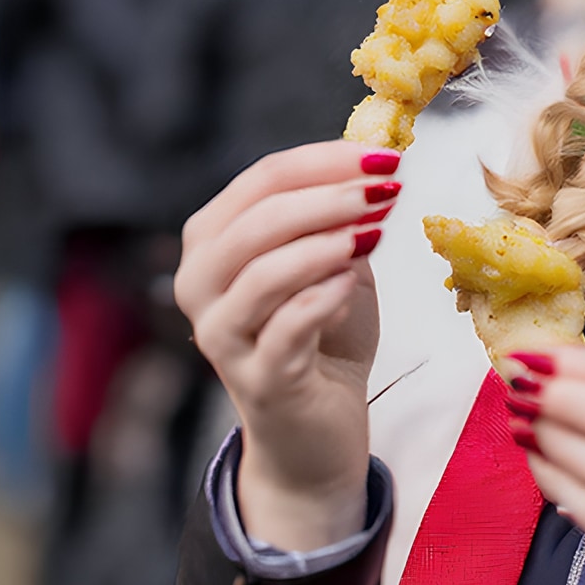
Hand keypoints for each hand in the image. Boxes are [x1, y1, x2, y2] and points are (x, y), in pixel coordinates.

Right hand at [175, 141, 396, 548]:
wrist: (320, 428)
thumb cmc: (323, 336)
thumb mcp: (334, 264)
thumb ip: (341, 219)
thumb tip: (374, 167)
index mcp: (214, 244)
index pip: (260, 181)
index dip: (324, 161)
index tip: (384, 156)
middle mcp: (200, 286)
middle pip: (254, 221)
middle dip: (327, 197)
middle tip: (385, 190)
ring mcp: (222, 337)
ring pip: (260, 274)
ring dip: (324, 243)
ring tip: (373, 232)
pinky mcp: (258, 382)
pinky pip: (284, 329)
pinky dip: (322, 297)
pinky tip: (353, 281)